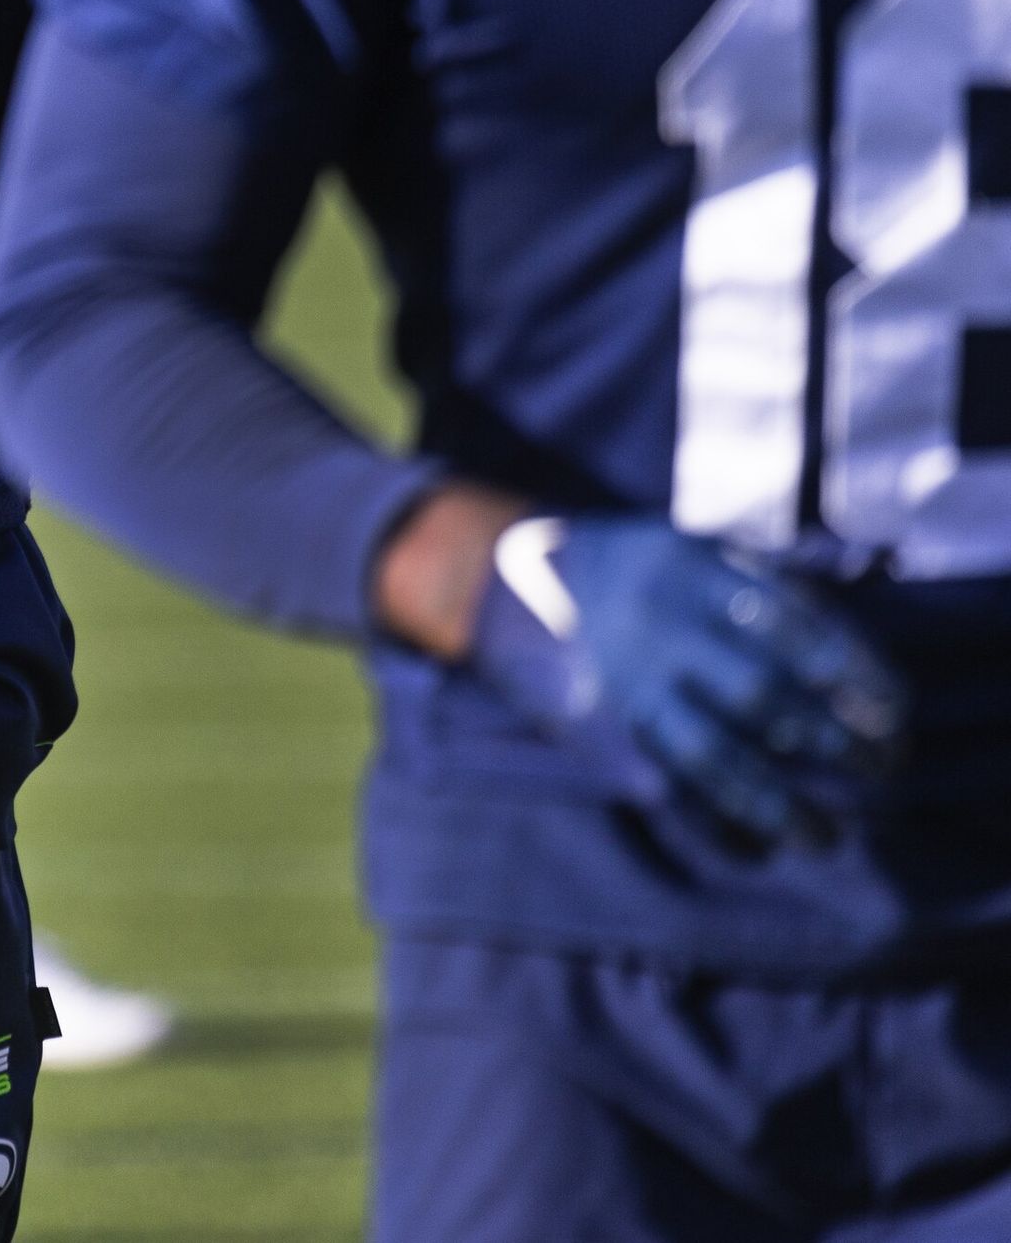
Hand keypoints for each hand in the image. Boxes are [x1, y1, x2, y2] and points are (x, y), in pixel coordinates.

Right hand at [471, 515, 906, 850]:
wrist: (498, 575)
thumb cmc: (620, 566)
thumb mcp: (682, 547)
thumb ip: (753, 586)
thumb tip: (848, 655)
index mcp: (692, 569)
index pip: (795, 625)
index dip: (855, 673)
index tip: (896, 711)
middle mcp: (662, 625)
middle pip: (763, 694)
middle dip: (833, 740)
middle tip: (882, 768)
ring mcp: (627, 680)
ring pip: (715, 756)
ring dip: (781, 804)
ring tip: (830, 837)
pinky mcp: (598, 727)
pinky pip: (665, 787)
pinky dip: (716, 825)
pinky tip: (756, 847)